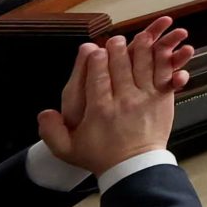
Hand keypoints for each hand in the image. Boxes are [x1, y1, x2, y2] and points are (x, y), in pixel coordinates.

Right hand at [37, 16, 192, 175]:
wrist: (134, 168)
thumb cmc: (101, 157)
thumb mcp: (67, 149)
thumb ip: (51, 131)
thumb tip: (44, 112)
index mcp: (100, 110)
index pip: (96, 77)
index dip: (94, 59)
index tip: (92, 48)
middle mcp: (123, 101)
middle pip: (120, 66)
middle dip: (116, 49)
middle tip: (114, 40)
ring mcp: (145, 99)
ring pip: (142, 66)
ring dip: (140, 49)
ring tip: (137, 38)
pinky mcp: (163, 100)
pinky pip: (163, 75)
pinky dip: (162, 61)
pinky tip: (160, 50)